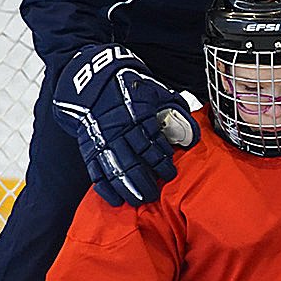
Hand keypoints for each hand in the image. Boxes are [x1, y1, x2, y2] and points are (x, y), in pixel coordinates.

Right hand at [52, 45, 199, 205]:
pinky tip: (116, 200)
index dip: (160, 161)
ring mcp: (101, 140)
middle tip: (154, 194)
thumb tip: (191, 136)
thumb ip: (175, 112)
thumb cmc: (129, 87)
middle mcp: (118, 130)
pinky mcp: (89, 148)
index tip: (169, 173)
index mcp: (136, 115)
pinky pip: (96, 172)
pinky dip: (105, 188)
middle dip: (145, 181)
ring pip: (115, 170)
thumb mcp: (156, 92)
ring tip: (139, 200)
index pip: (150, 144)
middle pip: (133, 162)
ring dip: (127, 188)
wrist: (92, 80)